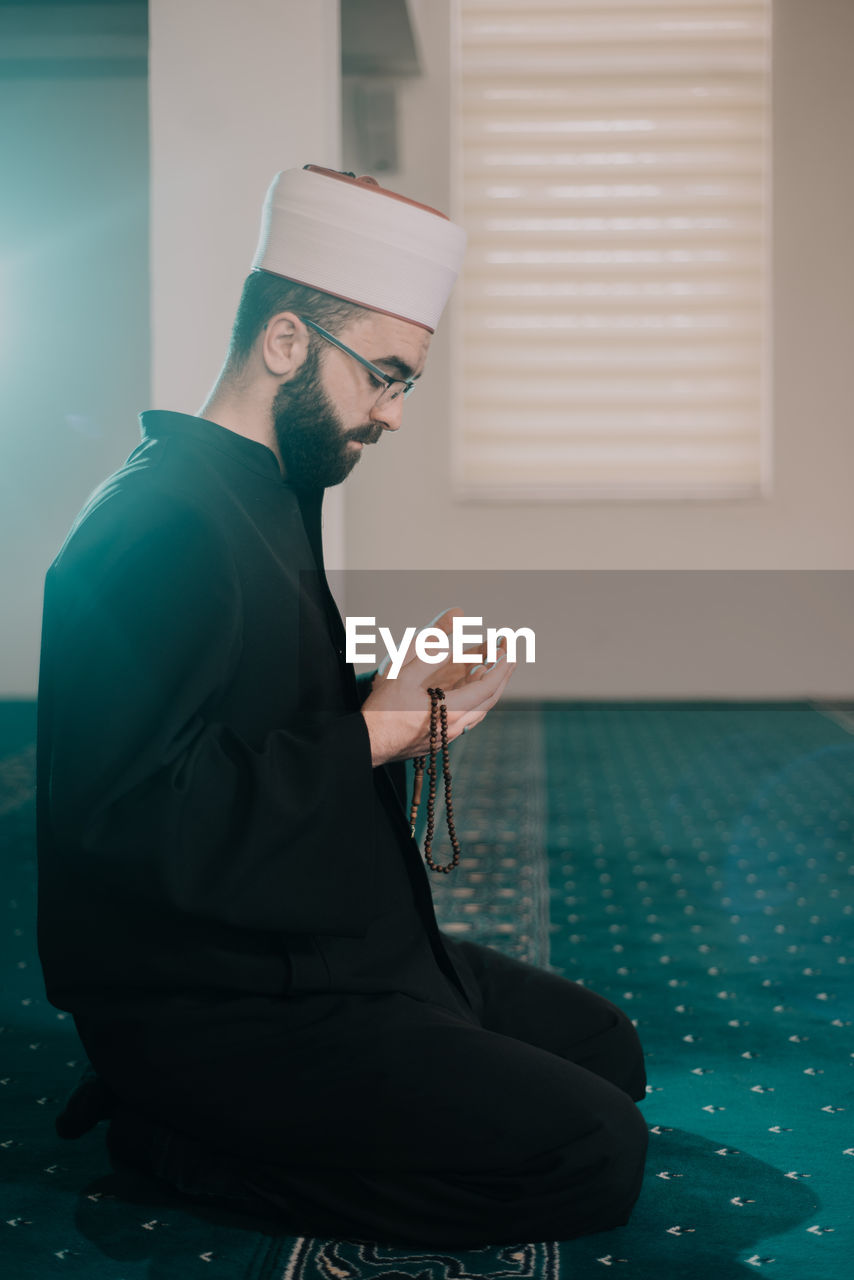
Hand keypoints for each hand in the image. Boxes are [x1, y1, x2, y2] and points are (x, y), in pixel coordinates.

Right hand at [360, 608, 515, 766]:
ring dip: (488, 686)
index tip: (509, 649)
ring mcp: (448, 735)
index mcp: (450, 710)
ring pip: (479, 709)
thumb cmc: (381, 710)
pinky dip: (474, 698)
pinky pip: (467, 716)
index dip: (501, 667)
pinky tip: (468, 687)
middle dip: (501, 674)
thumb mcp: (403, 674)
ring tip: (490, 665)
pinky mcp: (439, 739)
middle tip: (506, 653)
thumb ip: (430, 654)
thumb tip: (453, 639)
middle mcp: (455, 726)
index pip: (487, 687)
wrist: (367, 744)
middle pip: (489, 699)